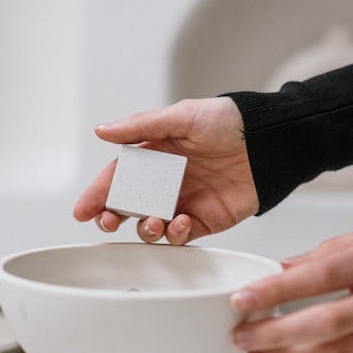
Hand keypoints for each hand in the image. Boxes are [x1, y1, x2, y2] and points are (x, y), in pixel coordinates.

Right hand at [73, 97, 258, 243]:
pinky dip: (177, 234)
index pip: (118, 178)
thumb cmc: (228, 121)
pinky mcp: (206, 219)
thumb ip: (140, 127)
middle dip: (112, 217)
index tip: (83, 210)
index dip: (98, 193)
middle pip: (128, 206)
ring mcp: (185, 201)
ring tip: (153, 220)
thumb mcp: (181, 116)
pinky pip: (182, 236)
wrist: (269, 141)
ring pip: (151, 226)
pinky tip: (182, 221)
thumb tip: (101, 131)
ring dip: (145, 228)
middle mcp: (166, 181)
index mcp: (155, 155)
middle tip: (109, 221)